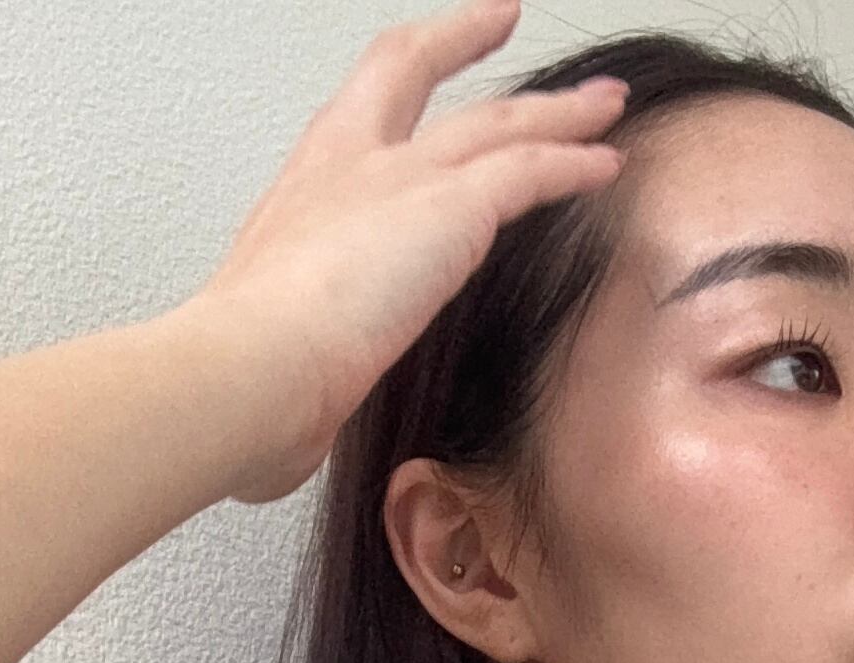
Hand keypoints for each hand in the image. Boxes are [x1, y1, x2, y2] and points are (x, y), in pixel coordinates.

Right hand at [185, 0, 624, 503]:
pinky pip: (531, 169)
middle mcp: (350, 166)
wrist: (247, 370)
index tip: (417, 64)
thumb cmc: (244, 382)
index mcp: (303, 195)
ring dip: (555, 111)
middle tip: (501, 17)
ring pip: (496, 122)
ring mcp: (399, 179)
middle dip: (464, 39)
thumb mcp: (275, 362)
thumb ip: (297, 377)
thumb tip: (292, 431)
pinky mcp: (451, 208)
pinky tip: (608, 164)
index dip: (389, 78)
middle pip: (416, 72)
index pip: (353, 116)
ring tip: (601, 105)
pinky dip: (574, 163)